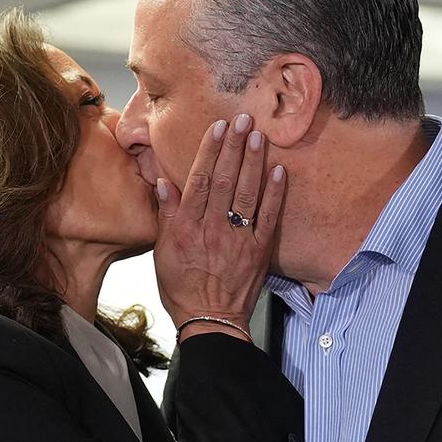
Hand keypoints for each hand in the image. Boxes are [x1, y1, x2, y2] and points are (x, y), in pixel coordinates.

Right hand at [153, 113, 286, 340]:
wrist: (211, 321)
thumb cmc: (182, 287)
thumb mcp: (163, 252)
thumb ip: (167, 215)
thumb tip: (164, 182)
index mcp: (188, 227)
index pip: (200, 180)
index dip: (209, 151)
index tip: (217, 128)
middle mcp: (214, 228)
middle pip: (226, 180)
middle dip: (235, 147)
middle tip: (243, 120)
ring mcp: (240, 238)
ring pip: (248, 193)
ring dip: (254, 162)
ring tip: (259, 136)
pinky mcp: (260, 249)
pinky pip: (269, 216)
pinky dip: (275, 193)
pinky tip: (279, 171)